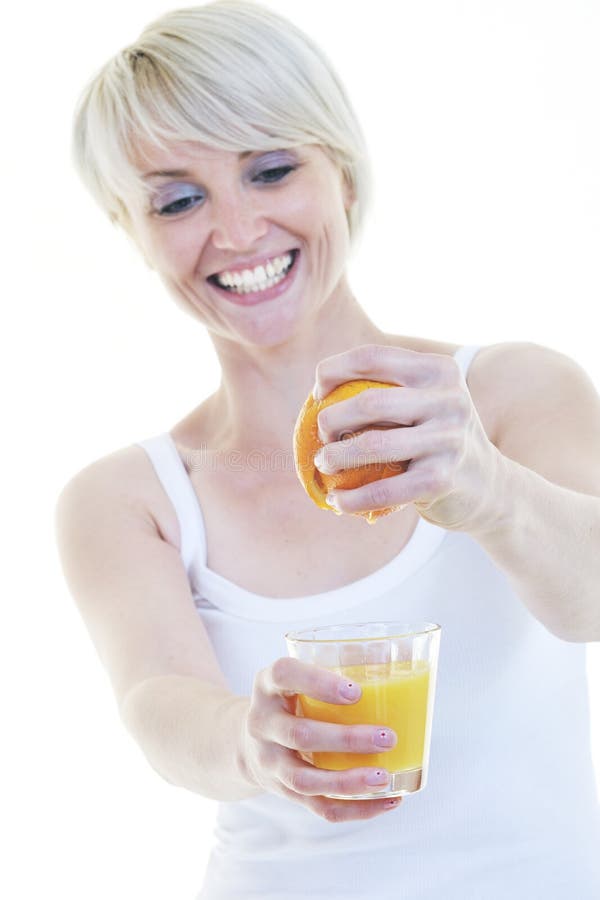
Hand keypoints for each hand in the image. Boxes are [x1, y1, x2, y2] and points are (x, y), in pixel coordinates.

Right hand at [242, 656, 401, 822]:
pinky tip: (386, 800)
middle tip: (387, 737)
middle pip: (299, 735)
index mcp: (268, 685)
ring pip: (305, 779)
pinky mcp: (284, 791)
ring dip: (348, 781)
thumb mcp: (298, 678)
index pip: (284, 674)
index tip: (355, 691)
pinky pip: (318, 806)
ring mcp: (269, 762)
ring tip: (384, 778)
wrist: (248, 742)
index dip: (317, 681)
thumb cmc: (292, 700)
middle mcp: (262, 723)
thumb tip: (403, 659)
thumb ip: (337, 668)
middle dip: (346, 739)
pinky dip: (354, 808)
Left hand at [313, 343, 504, 532]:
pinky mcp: (442, 479)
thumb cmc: (436, 437)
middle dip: (330, 419)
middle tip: (320, 435)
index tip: (317, 395)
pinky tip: (336, 501)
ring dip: (334, 458)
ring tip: (322, 465)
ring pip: (372, 445)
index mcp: (438, 370)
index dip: (332, 371)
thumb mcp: (424, 400)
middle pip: (368, 402)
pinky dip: (352, 498)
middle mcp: (449, 399)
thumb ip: (384, 388)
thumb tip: (317, 393)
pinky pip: (383, 490)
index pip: (372, 357)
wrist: (489, 485)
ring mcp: (448, 439)